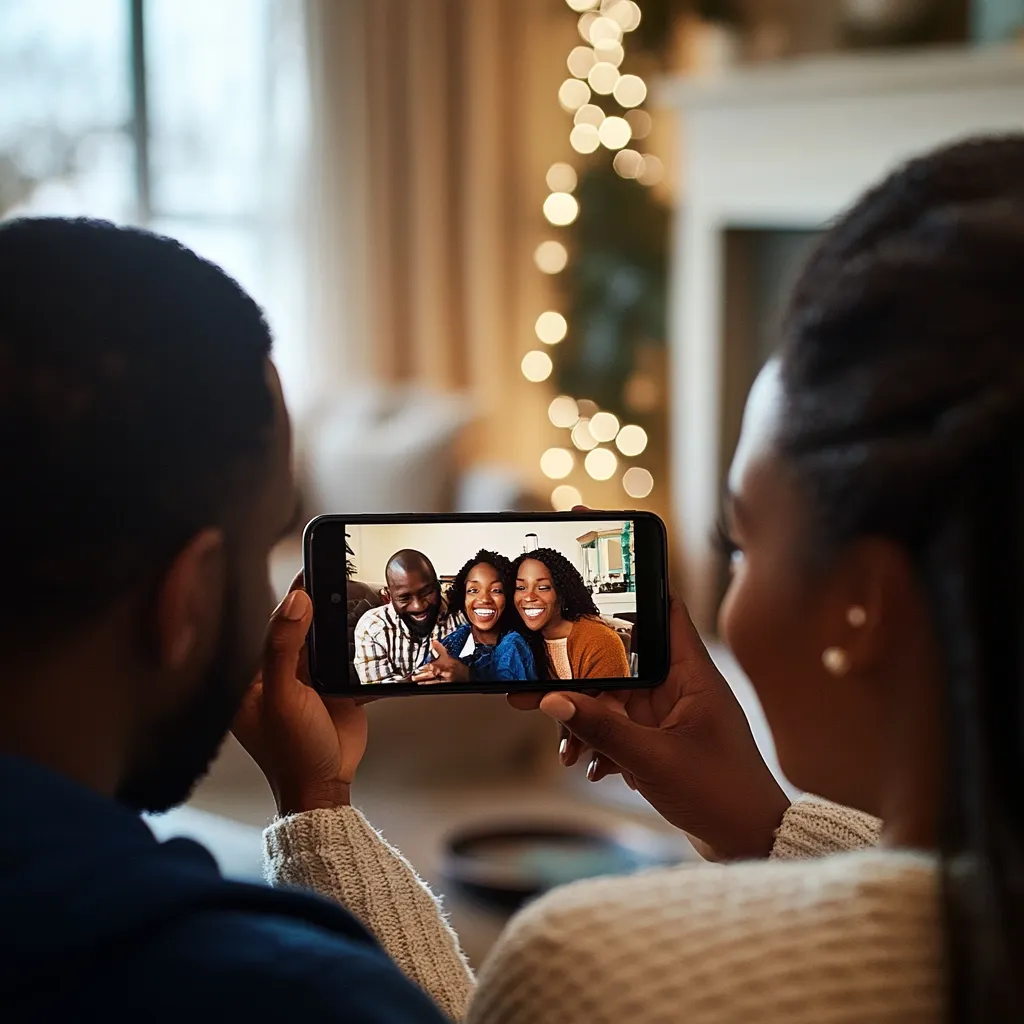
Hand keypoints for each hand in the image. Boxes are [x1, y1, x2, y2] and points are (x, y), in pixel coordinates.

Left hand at [233, 571, 369, 815]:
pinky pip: (347, 659)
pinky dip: (358, 647)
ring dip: (340, 623)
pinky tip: (368, 629)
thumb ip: (284, 648)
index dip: (289, 598)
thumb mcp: (281, 696)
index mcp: (251, 676)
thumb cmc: (291, 753)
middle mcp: (277, 675)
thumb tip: (297, 602)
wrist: (326, 787)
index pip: (270, 625)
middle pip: (299, 628)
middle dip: (317, 604)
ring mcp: (308, 681)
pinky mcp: (335, 688)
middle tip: (336, 573)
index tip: (309, 569)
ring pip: (324, 640)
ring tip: (355, 593)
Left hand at [411, 640, 469, 683]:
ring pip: (433, 680)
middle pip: (431, 673)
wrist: (468, 674)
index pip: (432, 665)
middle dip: (422, 675)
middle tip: (414, 676)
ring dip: (424, 680)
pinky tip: (423, 684)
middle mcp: (444, 672)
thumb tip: (433, 641)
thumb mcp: (448, 655)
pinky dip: (429, 684)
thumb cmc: (458, 666)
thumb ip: (439, 649)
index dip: (424, 666)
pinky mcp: (446, 685)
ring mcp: (445, 679)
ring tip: (416, 680)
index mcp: (444, 664)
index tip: (418, 667)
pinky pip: (436, 685)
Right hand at [510, 595, 789, 860]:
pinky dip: (603, 746)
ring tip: (566, 751)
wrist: (748, 846)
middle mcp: (682, 690)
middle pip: (624, 667)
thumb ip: (602, 729)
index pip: (666, 616)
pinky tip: (590, 767)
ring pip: (617, 704)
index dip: (633, 599)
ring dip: (588, 723)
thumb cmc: (721, 795)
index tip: (589, 596)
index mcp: (693, 677)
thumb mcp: (653, 760)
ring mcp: (672, 718)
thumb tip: (554, 700)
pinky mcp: (663, 744)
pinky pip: (623, 732)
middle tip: (537, 688)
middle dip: (581, 681)